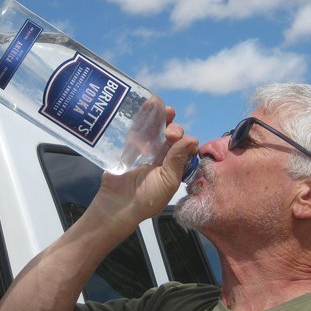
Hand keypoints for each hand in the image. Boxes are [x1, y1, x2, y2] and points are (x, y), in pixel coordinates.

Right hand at [91, 107, 198, 229]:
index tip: (180, 142)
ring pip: (157, 128)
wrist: (118, 204)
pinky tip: (147, 105)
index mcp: (175, 164)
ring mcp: (145, 149)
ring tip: (164, 110)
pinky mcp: (129, 145)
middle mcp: (162, 155)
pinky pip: (138, 128)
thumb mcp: (168, 181)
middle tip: (170, 133)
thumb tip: (192, 139)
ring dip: (162, 117)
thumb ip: (178, 160)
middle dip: (174, 129)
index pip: (185, 146)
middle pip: (172, 134)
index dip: (185, 140)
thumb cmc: (147, 198)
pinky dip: (143, 115)